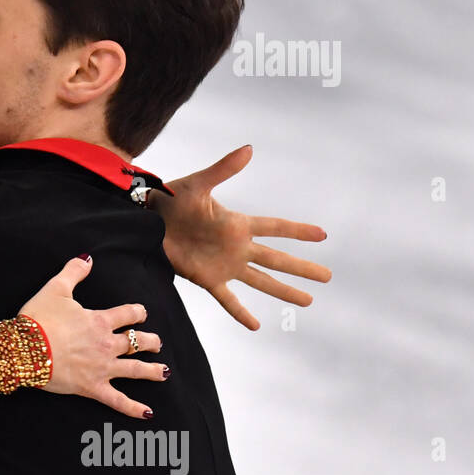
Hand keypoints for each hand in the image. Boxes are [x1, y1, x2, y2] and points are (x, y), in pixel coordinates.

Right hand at [19, 255, 166, 419]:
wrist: (24, 349)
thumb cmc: (38, 319)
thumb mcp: (55, 289)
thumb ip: (74, 272)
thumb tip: (87, 258)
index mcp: (100, 320)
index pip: (129, 314)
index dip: (138, 312)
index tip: (140, 313)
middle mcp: (106, 344)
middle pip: (138, 341)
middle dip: (150, 341)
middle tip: (155, 343)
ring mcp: (102, 368)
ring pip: (136, 370)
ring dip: (153, 371)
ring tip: (164, 372)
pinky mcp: (92, 387)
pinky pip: (118, 400)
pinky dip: (133, 408)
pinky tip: (147, 413)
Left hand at [152, 145, 331, 329]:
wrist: (145, 220)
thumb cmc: (170, 198)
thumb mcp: (199, 184)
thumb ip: (223, 170)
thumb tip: (248, 149)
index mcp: (237, 224)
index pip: (275, 227)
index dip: (298, 231)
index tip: (323, 235)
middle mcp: (237, 246)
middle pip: (277, 259)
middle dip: (302, 268)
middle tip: (327, 277)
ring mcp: (224, 265)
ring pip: (261, 281)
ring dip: (284, 290)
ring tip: (308, 300)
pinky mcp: (207, 279)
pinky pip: (228, 299)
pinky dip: (241, 312)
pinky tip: (256, 325)